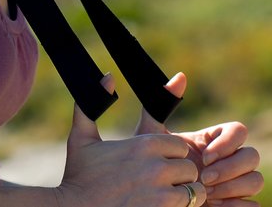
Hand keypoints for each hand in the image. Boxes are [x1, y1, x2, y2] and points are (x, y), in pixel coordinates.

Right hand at [58, 74, 202, 206]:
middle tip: (162, 184)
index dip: (171, 156)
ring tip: (164, 199)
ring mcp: (160, 192)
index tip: (158, 164)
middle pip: (189, 168)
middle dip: (179, 176)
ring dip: (183, 196)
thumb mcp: (81, 139)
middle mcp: (156, 166)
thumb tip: (107, 76)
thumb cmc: (78, 177)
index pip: (179, 146)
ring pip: (193, 191)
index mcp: (143, 144)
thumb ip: (91, 105)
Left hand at [138, 74, 262, 206]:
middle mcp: (229, 160)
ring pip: (257, 180)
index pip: (239, 131)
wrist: (150, 195)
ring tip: (206, 194)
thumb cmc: (151, 164)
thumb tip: (180, 76)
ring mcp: (235, 183)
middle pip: (253, 155)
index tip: (204, 157)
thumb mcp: (151, 137)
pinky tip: (213, 206)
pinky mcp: (235, 204)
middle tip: (204, 178)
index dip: (227, 143)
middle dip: (231, 168)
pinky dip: (237, 206)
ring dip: (234, 187)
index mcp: (214, 140)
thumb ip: (159, 106)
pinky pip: (254, 205)